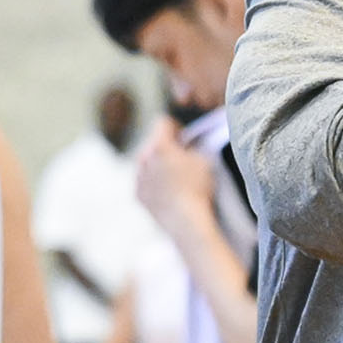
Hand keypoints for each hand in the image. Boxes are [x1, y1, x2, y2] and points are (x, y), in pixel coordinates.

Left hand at [132, 117, 217, 232]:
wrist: (186, 220)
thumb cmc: (198, 188)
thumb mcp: (204, 159)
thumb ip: (193, 144)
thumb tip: (187, 143)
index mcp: (159, 145)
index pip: (162, 122)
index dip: (176, 127)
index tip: (184, 136)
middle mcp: (143, 158)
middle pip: (153, 142)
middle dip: (166, 146)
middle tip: (182, 157)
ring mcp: (138, 177)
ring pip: (147, 161)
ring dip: (158, 164)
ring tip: (176, 176)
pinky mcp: (137, 194)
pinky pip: (144, 180)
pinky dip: (153, 182)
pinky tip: (169, 191)